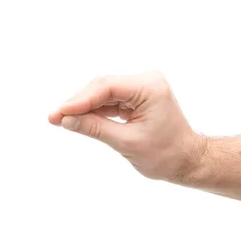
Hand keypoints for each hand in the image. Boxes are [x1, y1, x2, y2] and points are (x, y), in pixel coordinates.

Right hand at [48, 70, 204, 180]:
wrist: (187, 160)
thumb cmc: (165, 155)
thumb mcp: (127, 143)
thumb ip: (95, 128)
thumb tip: (64, 119)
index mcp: (150, 87)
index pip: (107, 87)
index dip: (79, 100)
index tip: (57, 113)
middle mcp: (148, 81)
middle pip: (103, 86)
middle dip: (78, 103)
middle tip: (52, 118)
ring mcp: (144, 87)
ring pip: (104, 92)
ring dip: (84, 107)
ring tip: (59, 120)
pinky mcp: (139, 96)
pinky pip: (111, 100)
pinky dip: (96, 110)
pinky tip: (78, 119)